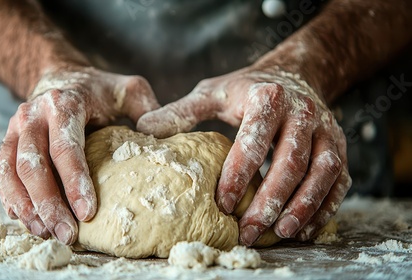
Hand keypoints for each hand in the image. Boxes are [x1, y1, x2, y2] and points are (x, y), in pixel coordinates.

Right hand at [0, 67, 159, 243]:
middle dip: (49, 203)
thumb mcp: (129, 90)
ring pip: (11, 172)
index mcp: (63, 103)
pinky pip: (1, 174)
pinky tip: (28, 221)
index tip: (88, 212)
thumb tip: (159, 136)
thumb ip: (147, 108)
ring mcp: (15, 129)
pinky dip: (12, 199)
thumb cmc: (99, 91)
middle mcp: (33, 115)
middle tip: (67, 234)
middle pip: (33, 164)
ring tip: (46, 232)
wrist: (59, 77)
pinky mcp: (7, 143)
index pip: (65, 146)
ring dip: (28, 206)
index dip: (75, 180)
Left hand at [137, 68, 350, 245]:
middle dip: (270, 200)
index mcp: (267, 99)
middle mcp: (302, 114)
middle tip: (248, 230)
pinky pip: (338, 181)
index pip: (254, 139)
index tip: (222, 203)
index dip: (238, 173)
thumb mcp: (212, 93)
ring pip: (321, 173)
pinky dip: (324, 207)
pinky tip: (303, 228)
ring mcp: (326, 132)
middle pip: (291, 161)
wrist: (294, 75)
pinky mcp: (339, 148)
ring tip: (280, 234)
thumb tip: (143, 129)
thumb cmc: (246, 90)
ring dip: (302, 206)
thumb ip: (181, 112)